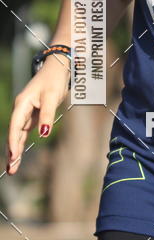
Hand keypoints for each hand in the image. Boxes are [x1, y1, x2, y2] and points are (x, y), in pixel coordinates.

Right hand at [6, 54, 70, 174]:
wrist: (57, 69)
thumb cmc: (53, 81)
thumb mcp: (51, 97)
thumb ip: (47, 115)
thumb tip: (43, 133)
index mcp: (22, 104)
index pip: (15, 126)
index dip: (13, 141)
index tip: (13, 156)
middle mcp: (21, 110)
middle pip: (14, 133)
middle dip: (12, 152)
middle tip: (10, 170)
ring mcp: (26, 113)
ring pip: (18, 135)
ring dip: (15, 151)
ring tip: (12, 168)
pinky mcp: (32, 116)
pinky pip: (25, 132)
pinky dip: (21, 144)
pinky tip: (18, 156)